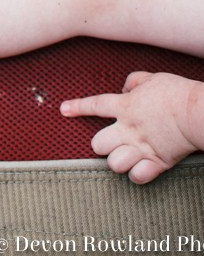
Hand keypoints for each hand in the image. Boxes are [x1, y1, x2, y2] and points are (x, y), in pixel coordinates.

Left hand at [60, 71, 203, 183]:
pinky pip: (136, 177)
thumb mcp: (153, 78)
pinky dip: (136, 175)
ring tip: (125, 156)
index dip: (77, 107)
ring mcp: (142, 148)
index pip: (94, 105)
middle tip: (111, 141)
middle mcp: (129, 129)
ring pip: (113, 164)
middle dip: (100, 144)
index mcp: (125, 106)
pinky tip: (140, 168)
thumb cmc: (178, 93)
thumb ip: (134, 81)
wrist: (198, 113)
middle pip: (97, 144)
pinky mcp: (158, 162)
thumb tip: (125, 87)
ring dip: (117, 161)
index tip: (63, 109)